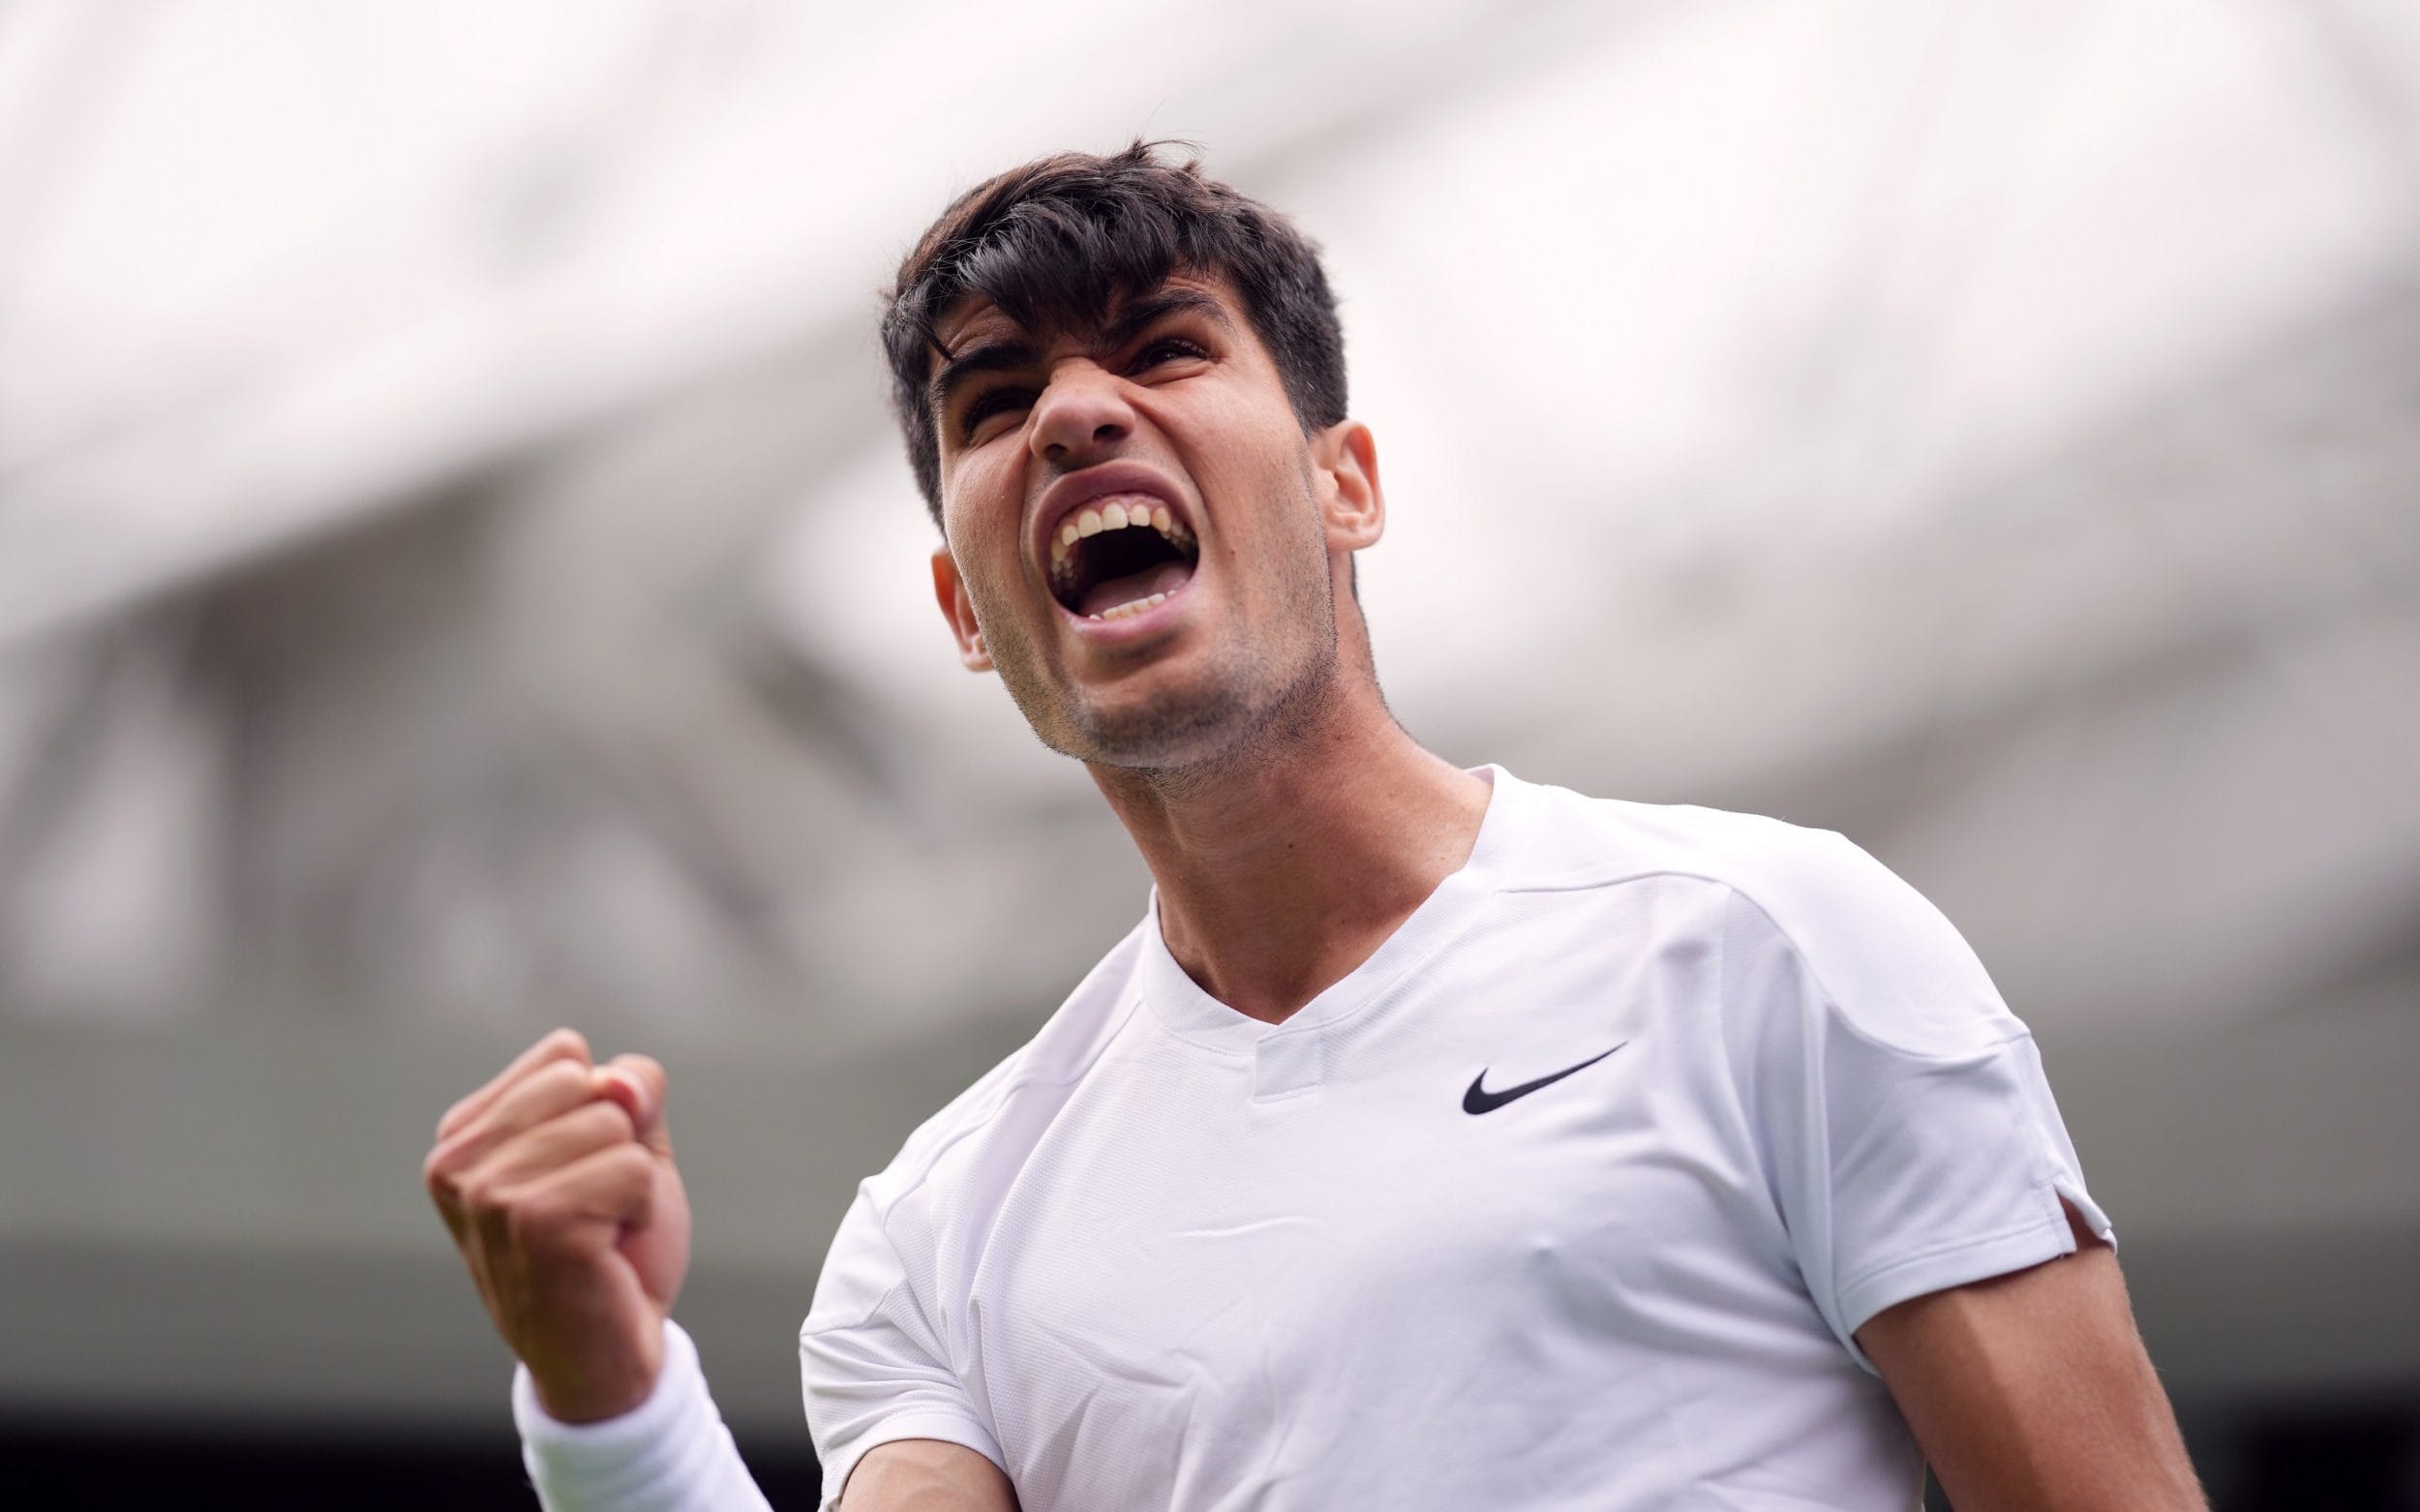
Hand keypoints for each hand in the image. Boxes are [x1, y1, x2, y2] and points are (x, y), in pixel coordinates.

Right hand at [423, 1028, 692, 1422]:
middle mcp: (458, 1162)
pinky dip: (640, 1210)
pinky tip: (605, 1253)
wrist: (607, 1357)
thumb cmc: (611, 1250)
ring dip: (630, 1182)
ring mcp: (489, 1194)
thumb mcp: (628, 1147)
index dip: (603, 1108)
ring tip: (598, 1233)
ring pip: (613, 1123)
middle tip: (594, 1210)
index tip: (581, 1174)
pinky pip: (631, 1168)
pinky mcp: (535, 1222)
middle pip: (587, 1081)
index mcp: (464, 1134)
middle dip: (617, 1142)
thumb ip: (630, 1092)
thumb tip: (617, 1083)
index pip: (564, 1054)